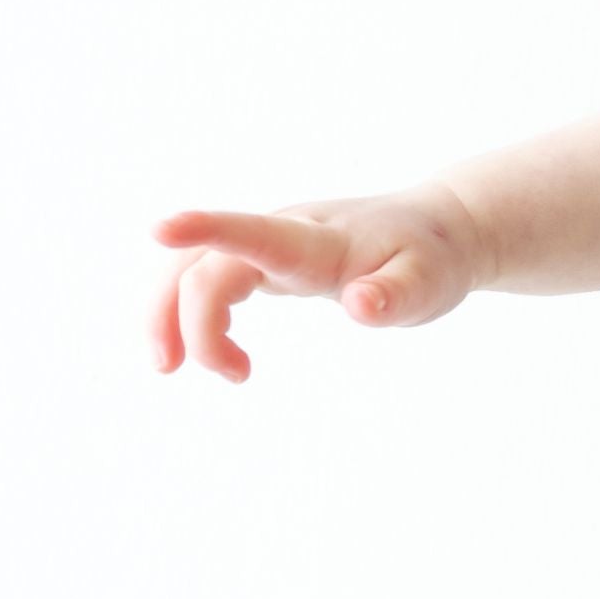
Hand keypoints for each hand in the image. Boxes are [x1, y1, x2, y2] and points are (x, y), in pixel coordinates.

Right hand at [148, 185, 487, 381]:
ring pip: (193, 268)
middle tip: (171, 370)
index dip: (206, 228)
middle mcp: (283, 233)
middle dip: (175, 314)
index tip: (159, 227)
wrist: (440, 228)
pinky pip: (209, 277)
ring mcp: (271, 242)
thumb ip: (396, 295)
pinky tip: (217, 352)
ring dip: (169, 315)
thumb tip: (361, 305)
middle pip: (205, 264)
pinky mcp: (269, 257)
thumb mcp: (430, 282)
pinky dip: (193, 313)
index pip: (254, 233)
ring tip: (177, 368)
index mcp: (318, 240)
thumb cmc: (432, 258)